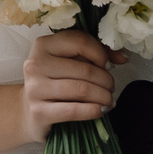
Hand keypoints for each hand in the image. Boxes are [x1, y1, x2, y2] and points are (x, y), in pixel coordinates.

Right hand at [21, 29, 122, 143]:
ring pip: (82, 89)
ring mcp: (35, 88)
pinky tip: (100, 110)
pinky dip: (93, 110)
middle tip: (111, 87)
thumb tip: (123, 56)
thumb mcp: (71, 62)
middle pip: (84, 69)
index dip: (100, 53)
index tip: (108, 65)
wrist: (29, 111)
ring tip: (108, 99)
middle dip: (106, 80)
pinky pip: (74, 110)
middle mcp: (35, 64)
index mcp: (43, 45)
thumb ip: (96, 54)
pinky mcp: (39, 112)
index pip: (79, 41)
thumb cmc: (55, 82)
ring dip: (103, 96)